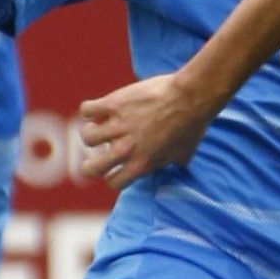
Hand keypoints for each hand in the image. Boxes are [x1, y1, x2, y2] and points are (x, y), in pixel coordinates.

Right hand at [78, 70, 223, 189]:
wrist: (190, 97)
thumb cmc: (192, 125)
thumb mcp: (184, 152)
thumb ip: (174, 162)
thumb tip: (177, 165)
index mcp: (141, 165)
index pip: (114, 182)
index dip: (113, 174)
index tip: (116, 166)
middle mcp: (125, 149)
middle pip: (90, 169)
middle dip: (90, 164)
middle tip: (97, 153)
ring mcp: (117, 127)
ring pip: (87, 137)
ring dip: (90, 131)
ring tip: (98, 125)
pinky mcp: (113, 104)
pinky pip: (87, 110)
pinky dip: (90, 109)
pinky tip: (99, 108)